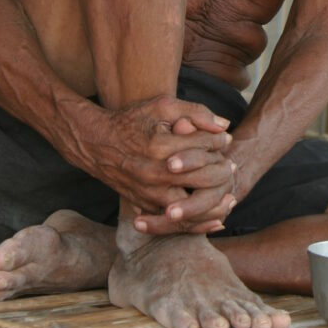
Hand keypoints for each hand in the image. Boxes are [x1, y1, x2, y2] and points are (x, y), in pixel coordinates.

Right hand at [78, 95, 232, 214]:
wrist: (96, 143)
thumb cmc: (131, 121)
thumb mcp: (162, 106)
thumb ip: (195, 113)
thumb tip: (225, 125)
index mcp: (160, 147)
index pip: (202, 147)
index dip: (219, 142)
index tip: (226, 140)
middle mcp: (154, 174)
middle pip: (202, 180)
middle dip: (221, 172)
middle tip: (231, 166)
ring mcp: (148, 193)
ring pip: (190, 209)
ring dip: (213, 204)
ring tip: (228, 197)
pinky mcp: (143, 205)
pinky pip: (173, 221)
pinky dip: (195, 221)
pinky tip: (213, 216)